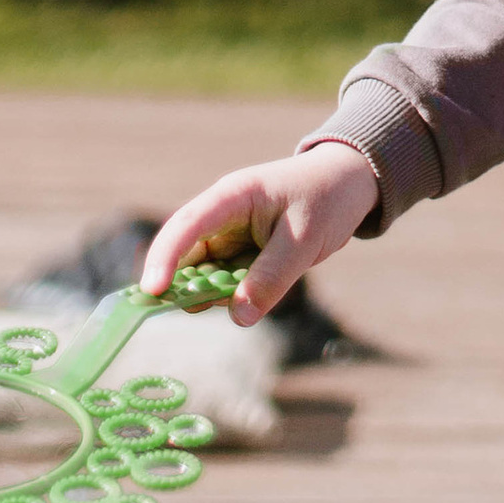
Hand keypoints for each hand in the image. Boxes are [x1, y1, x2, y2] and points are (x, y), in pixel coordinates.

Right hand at [142, 141, 380, 327]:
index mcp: (232, 197)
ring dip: (214, 293)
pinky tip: (257, 293)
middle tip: (199, 308)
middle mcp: (221, 217)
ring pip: (203, 275)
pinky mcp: (240, 254)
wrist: (350, 184)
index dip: (164, 257)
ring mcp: (229, 236)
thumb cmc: (326, 198)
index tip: (153, 291)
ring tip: (254, 289)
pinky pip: (224, 282)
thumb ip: (271, 278)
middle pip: (185, 256)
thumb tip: (239, 318)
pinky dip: (232, 295)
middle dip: (184, 286)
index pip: (186, 226)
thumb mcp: (305, 240)